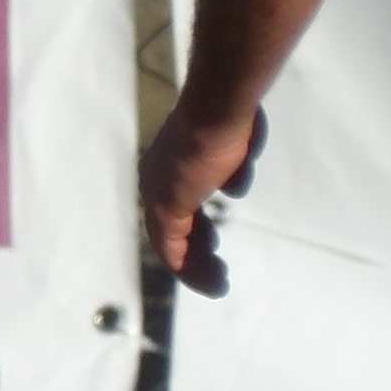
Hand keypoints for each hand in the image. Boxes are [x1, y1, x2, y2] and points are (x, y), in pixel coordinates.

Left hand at [141, 103, 265, 297]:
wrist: (218, 107)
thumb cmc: (230, 115)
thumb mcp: (233, 142)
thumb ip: (231, 163)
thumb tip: (232, 186)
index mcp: (170, 162)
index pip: (176, 202)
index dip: (194, 225)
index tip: (212, 241)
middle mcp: (157, 177)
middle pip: (173, 223)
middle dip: (196, 247)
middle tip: (216, 266)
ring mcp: (159, 192)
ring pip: (172, 240)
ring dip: (196, 264)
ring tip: (218, 281)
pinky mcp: (166, 206)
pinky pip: (171, 249)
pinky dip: (189, 269)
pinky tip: (211, 284)